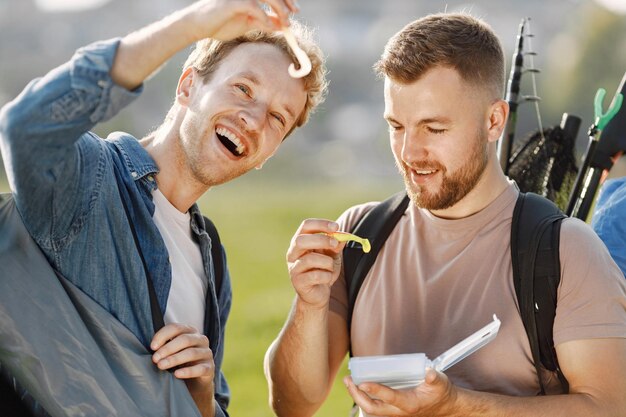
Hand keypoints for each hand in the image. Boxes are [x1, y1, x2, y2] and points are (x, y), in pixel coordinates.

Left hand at [151, 324, 215, 414]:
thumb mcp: (172, 351)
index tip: (152, 347)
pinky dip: (188, 371)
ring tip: (161, 366)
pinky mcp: (210, 367)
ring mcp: (207, 353)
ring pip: (191, 353)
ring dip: (174, 359)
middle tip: (155, 359)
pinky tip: (176, 374)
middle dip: (167, 348)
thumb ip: (164, 346)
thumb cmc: (180, 362)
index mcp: (190, 331)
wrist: (195, 382)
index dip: (163, 335)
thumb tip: (152, 347)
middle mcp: (201, 339)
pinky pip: (200, 368)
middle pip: (184, 339)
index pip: (176, 328)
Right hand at [183, 0, 299, 41]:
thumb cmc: (220, 23)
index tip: (295, 10)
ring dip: (280, 9)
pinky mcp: (234, 2)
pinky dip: (265, 18)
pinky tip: (268, 27)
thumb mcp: (247, 23)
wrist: (199, 26)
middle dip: (287, 1)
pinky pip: (255, 8)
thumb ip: (263, 21)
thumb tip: (282, 24)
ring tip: (286, 23)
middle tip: (294, 14)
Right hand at [286, 219, 345, 308]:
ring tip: (330, 268)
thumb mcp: (333, 255)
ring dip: (327, 263)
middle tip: (335, 244)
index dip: (321, 224)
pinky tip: (326, 279)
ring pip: (310, 259)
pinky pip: (315, 275)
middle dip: (321, 240)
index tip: (336, 226)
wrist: (318, 293)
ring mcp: (293, 268)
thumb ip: (336, 245)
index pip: (306, 226)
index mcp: (300, 241)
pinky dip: (327, 276)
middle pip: (302, 240)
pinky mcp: (297, 282)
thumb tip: (343, 237)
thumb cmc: (324, 270)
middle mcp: (292, 253)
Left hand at [344, 369, 457, 416]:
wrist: (445, 408)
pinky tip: (358, 387)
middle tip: (348, 380)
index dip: (375, 390)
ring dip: (358, 397)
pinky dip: (364, 398)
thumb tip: (429, 372)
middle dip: (357, 395)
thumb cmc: (441, 393)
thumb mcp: (442, 383)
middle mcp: (400, 412)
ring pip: (371, 410)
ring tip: (349, 382)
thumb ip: (435, 378)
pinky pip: (374, 408)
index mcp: (410, 404)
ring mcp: (395, 413)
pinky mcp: (393, 411)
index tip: (362, 382)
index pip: (390, 398)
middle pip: (373, 408)